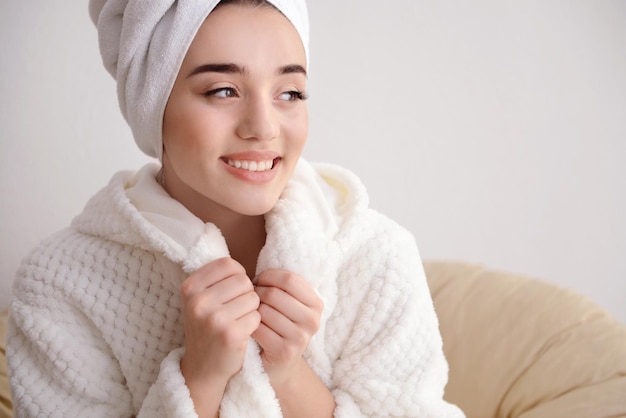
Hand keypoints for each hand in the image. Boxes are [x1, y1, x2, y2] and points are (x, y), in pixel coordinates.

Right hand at [179, 257, 260, 412]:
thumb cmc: (207, 328)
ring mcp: (213, 318)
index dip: (237, 275)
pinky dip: (254, 324)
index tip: (232, 291)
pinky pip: (257, 316)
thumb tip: (238, 264)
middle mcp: (198, 301)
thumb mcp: (200, 300)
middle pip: (243, 280)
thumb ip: (215, 279)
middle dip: (246, 293)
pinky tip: (241, 333)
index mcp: (189, 287)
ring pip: (253, 297)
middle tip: (235, 310)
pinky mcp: (230, 333)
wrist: (203, 368)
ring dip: (251, 309)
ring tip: (237, 321)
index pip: (227, 264)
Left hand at [252, 269, 323, 388]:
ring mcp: (301, 337)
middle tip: (251, 299)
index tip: (259, 282)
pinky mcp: (286, 351)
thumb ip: (284, 286)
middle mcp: (312, 320)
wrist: (280, 365)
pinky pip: (259, 329)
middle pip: (275, 294)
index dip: (268, 277)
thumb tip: (264, 263)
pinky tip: (250, 328)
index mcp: (316, 303)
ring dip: (252, 311)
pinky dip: (250, 326)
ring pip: (265, 311)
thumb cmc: (279, 326)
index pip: (289, 279)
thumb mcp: (288, 304)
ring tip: (251, 313)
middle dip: (257, 294)